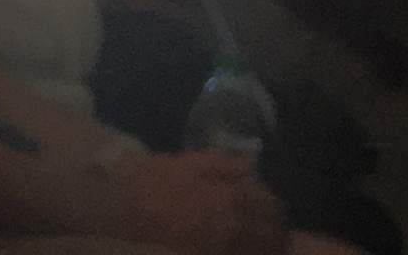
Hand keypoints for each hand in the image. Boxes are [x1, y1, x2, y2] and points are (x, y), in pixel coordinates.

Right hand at [112, 152, 283, 254]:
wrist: (128, 205)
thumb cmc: (158, 178)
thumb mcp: (192, 162)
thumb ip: (225, 164)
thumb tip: (251, 164)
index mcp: (233, 197)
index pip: (272, 207)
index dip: (277, 209)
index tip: (276, 210)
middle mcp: (235, 226)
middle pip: (272, 235)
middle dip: (279, 234)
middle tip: (278, 233)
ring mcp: (223, 247)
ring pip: (259, 251)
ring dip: (269, 247)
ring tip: (269, 246)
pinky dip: (247, 254)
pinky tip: (245, 250)